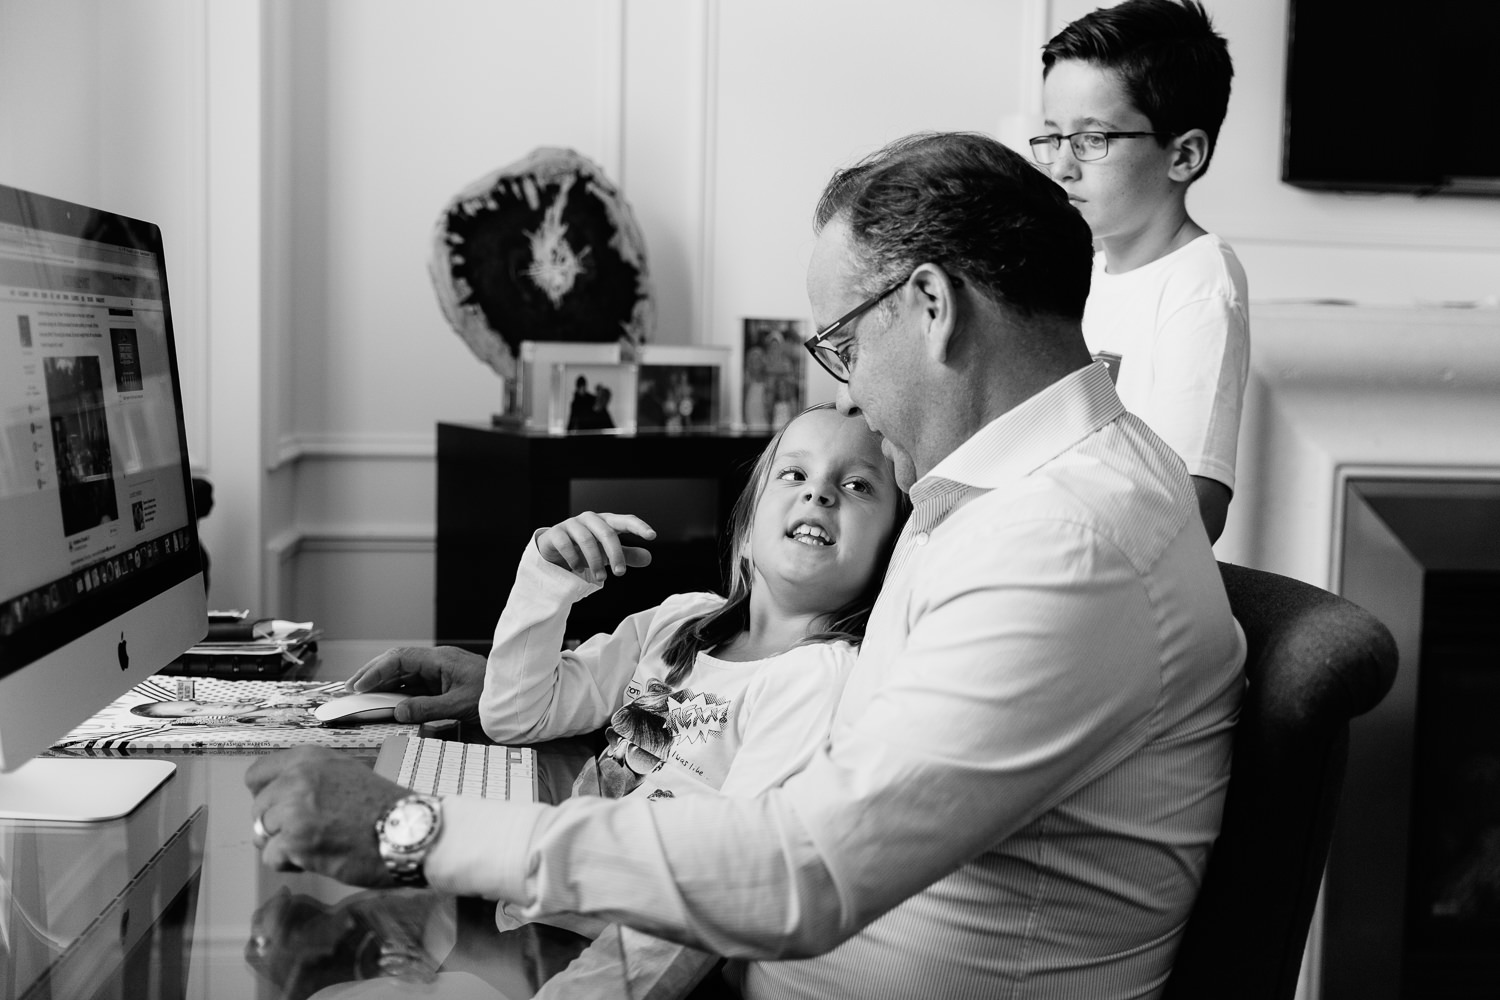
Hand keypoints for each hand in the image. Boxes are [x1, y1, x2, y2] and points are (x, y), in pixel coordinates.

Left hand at [246, 747, 408, 886]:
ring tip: (317, 846)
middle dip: (277, 825)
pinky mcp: (295, 842)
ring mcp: (293, 810)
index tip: (279, 807)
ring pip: (262, 835)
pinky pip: (272, 858)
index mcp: (308, 758)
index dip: (266, 795)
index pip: (256, 774)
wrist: (410, 830)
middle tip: (307, 833)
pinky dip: (291, 864)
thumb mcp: (345, 773)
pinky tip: (318, 858)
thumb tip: (280, 800)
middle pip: (258, 809)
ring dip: (285, 845)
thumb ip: (311, 780)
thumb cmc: (384, 806)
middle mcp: (296, 778)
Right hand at [345, 645, 485, 724]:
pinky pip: (414, 683)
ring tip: (361, 694)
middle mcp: (437, 661)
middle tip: (350, 689)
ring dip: (382, 682)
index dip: (376, 671)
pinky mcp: (442, 682)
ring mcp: (439, 671)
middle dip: (372, 673)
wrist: (517, 696)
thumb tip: (397, 711)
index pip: (400, 659)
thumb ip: (427, 709)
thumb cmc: (494, 696)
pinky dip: (397, 690)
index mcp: (440, 659)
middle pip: (397, 662)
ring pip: (404, 673)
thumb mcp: (459, 706)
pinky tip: (384, 700)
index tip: (359, 686)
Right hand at [536, 512, 655, 582]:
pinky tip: (579, 570)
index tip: (652, 536)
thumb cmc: (586, 549)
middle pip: (606, 532)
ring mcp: (572, 524)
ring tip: (601, 578)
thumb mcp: (608, 553)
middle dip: (615, 554)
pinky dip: (574, 559)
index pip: (626, 520)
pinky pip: (566, 544)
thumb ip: (627, 555)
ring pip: (586, 539)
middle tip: (621, 573)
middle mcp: (590, 519)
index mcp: (606, 521)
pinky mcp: (556, 533)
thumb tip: (648, 558)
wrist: (555, 550)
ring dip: (595, 561)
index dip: (639, 527)